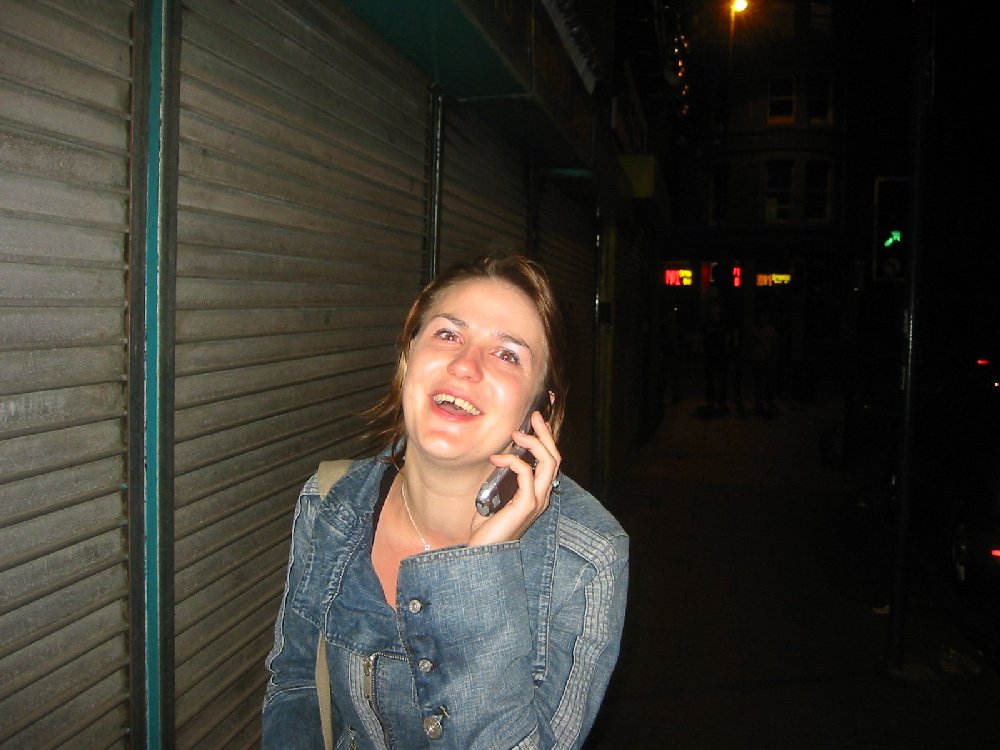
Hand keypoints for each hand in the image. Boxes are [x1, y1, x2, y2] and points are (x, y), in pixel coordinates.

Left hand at [468, 410, 560, 545]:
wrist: (483, 552)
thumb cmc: (487, 527)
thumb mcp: (495, 496)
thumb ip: (502, 478)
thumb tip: (500, 455)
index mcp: (537, 493)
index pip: (550, 461)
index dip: (547, 439)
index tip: (536, 421)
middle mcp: (542, 495)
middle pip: (554, 457)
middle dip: (546, 434)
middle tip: (534, 417)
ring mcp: (537, 501)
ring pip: (548, 462)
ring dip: (533, 443)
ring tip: (517, 435)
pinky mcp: (526, 505)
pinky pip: (527, 474)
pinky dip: (514, 461)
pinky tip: (498, 459)